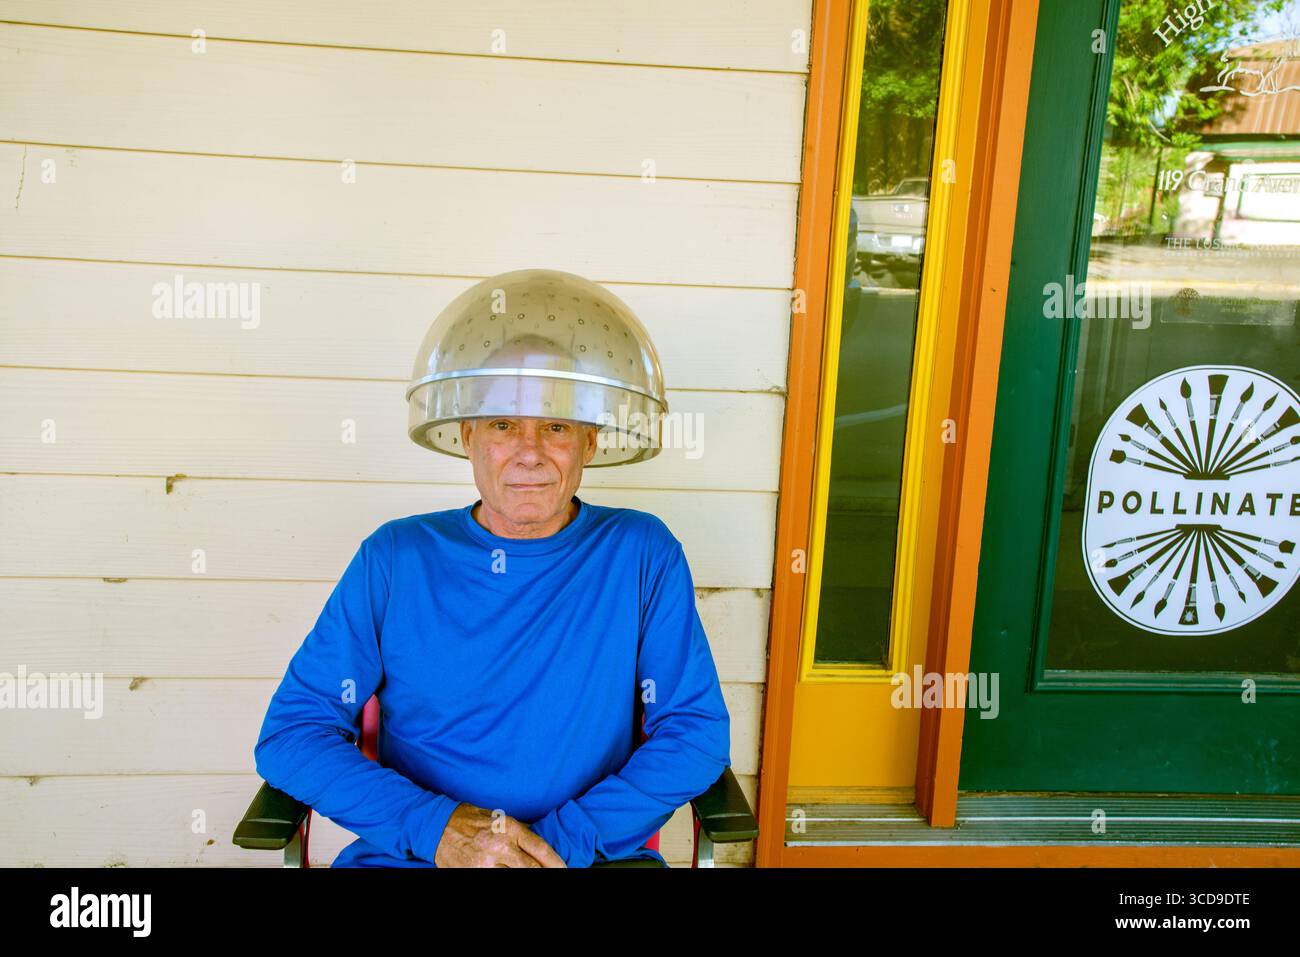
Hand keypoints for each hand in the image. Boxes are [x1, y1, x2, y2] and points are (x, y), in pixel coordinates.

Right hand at [433, 803, 566, 867]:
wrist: (438, 827)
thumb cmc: (471, 819)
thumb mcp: (499, 818)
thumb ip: (519, 833)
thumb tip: (537, 848)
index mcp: (510, 828)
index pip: (540, 849)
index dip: (556, 863)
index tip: (564, 869)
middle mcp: (500, 847)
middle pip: (532, 869)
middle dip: (545, 873)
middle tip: (555, 875)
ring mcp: (486, 863)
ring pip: (516, 877)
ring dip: (525, 875)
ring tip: (531, 873)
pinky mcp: (474, 874)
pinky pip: (496, 880)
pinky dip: (506, 877)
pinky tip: (509, 873)